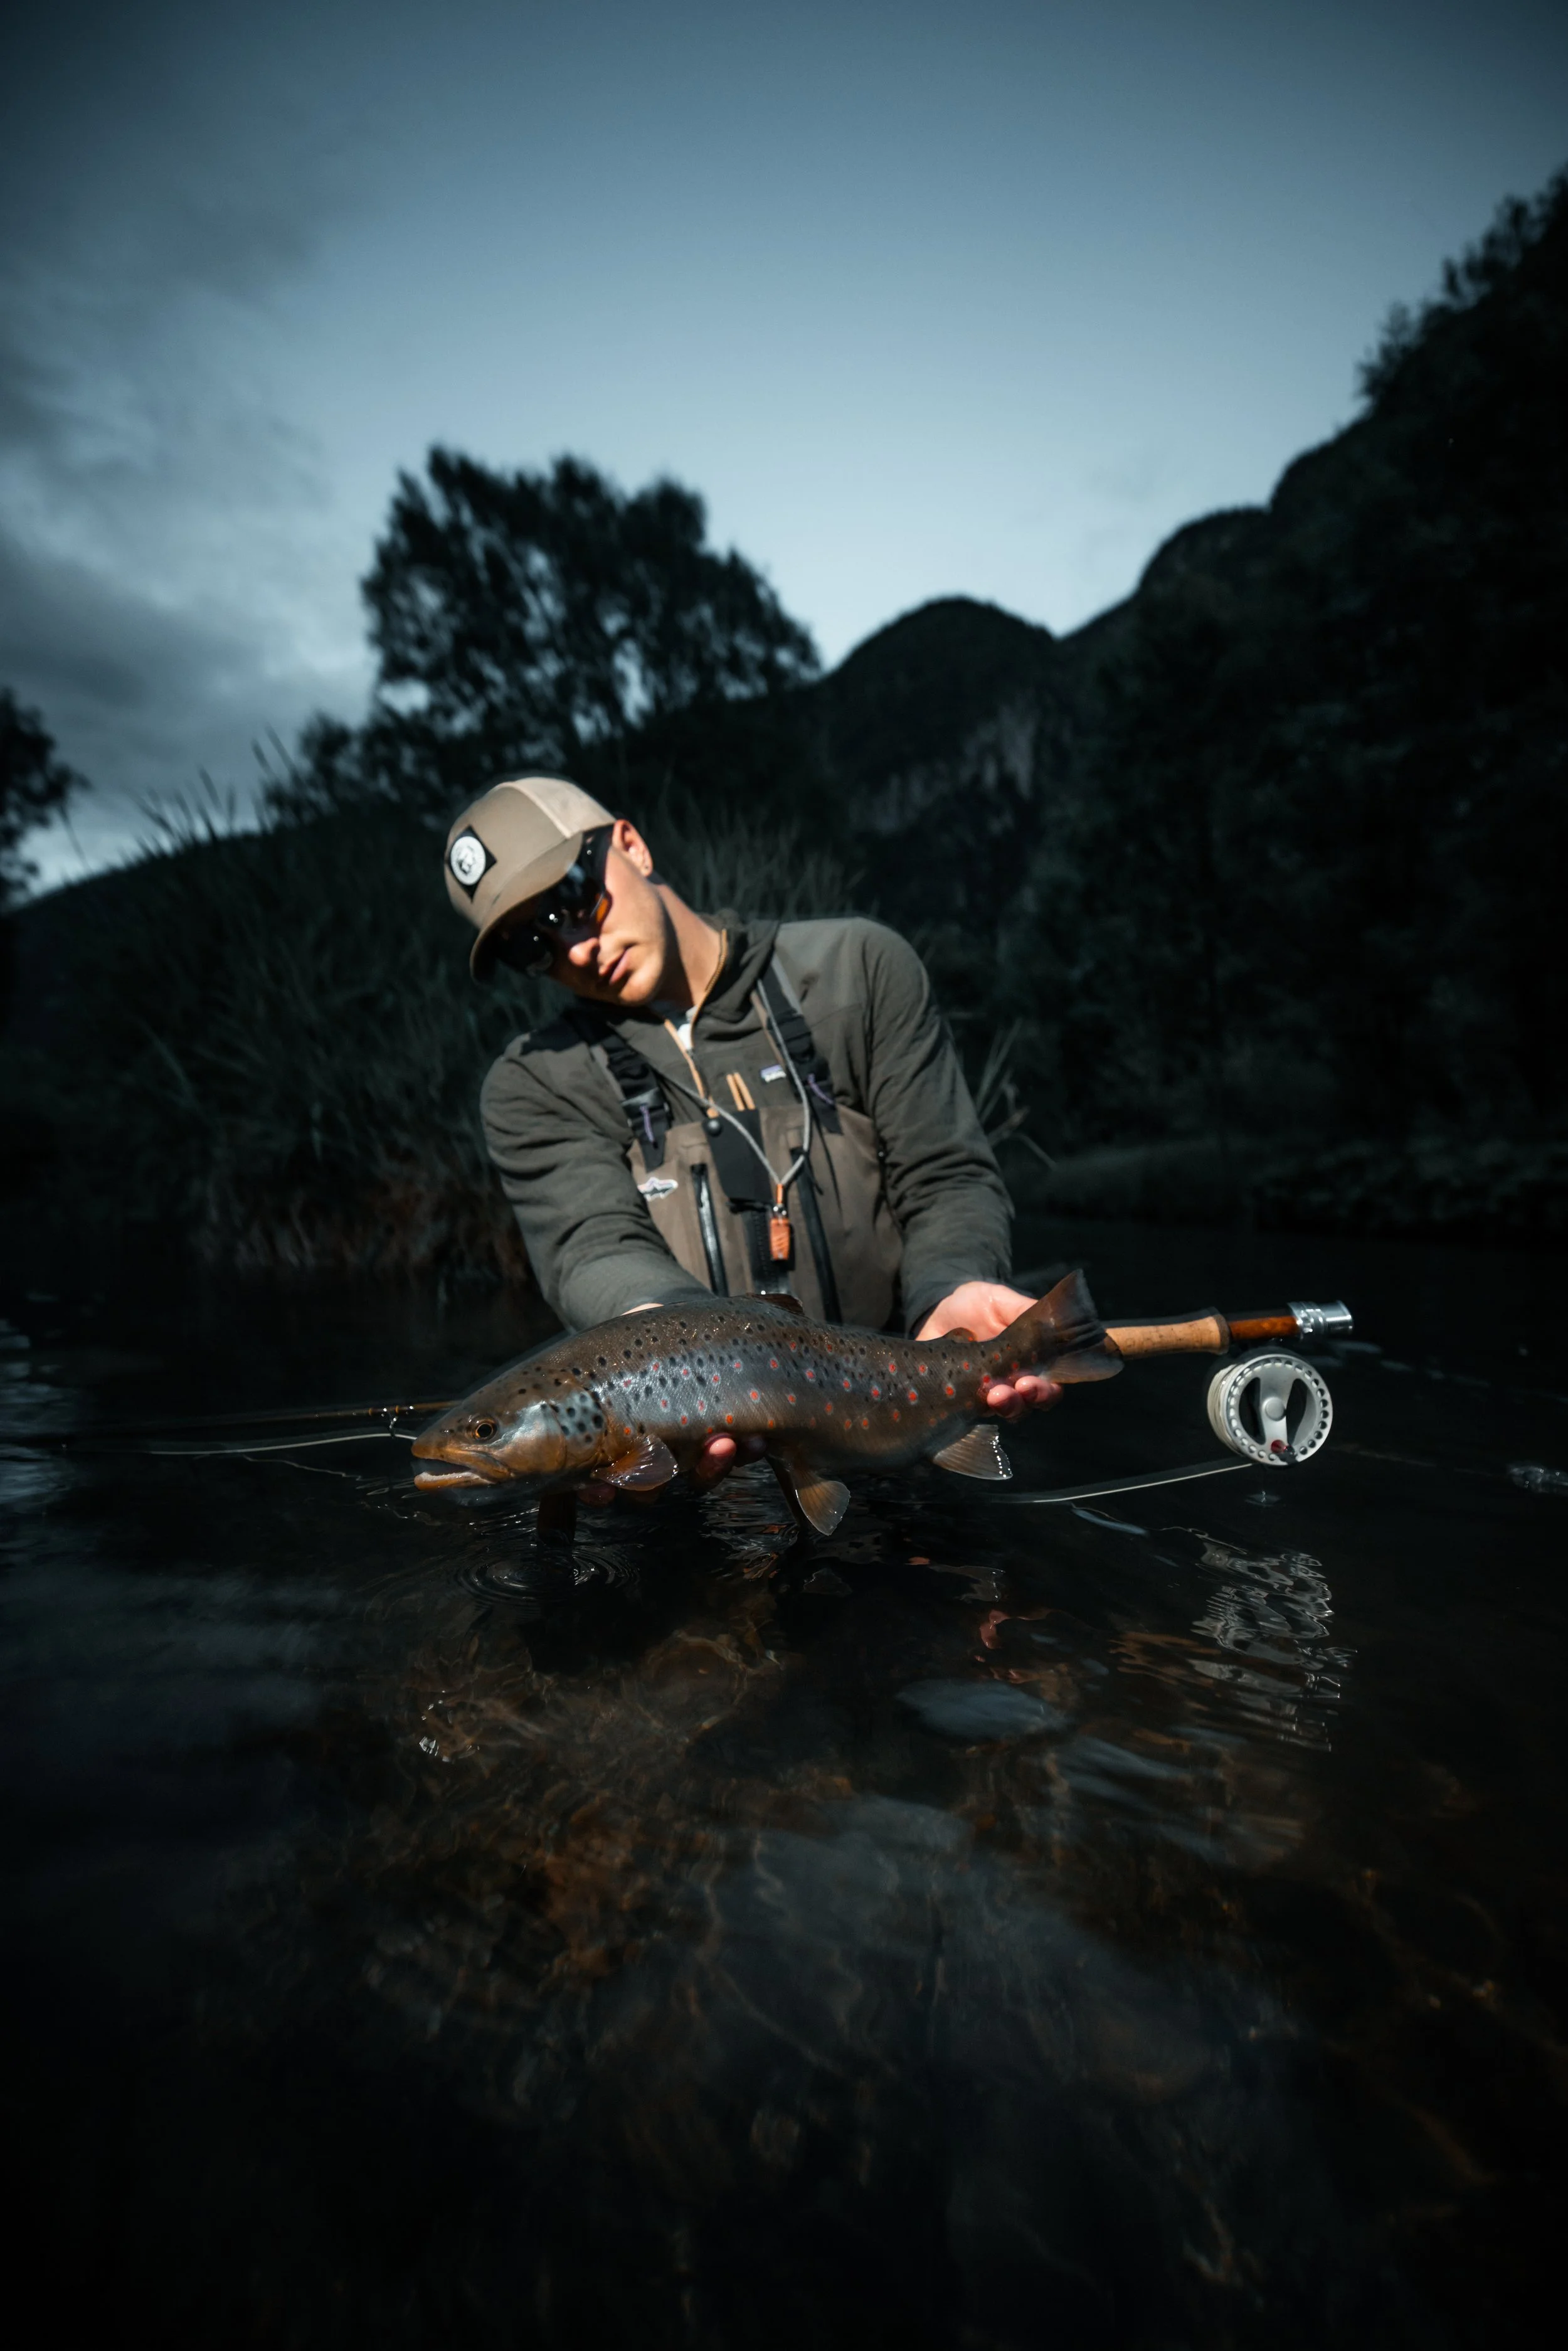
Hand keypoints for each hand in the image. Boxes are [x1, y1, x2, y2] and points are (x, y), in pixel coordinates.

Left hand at [916, 1280, 1062, 1422]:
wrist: (933, 1315)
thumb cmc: (972, 1307)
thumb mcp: (999, 1300)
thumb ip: (1024, 1310)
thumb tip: (1052, 1319)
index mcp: (1031, 1361)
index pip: (1051, 1384)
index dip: (1049, 1389)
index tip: (1035, 1381)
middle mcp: (1013, 1382)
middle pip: (1032, 1403)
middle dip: (1030, 1399)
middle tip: (1021, 1388)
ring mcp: (988, 1395)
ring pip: (1006, 1411)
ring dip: (1006, 1406)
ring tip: (996, 1396)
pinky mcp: (963, 1402)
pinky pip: (973, 1414)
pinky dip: (974, 1408)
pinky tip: (968, 1397)